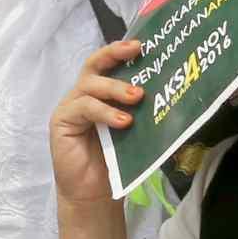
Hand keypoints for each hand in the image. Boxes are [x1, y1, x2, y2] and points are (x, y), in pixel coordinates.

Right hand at [51, 40, 142, 205]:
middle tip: (137, 52)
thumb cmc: (116, 162)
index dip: (121, 50)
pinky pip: (83, 107)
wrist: (94, 194)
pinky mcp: (62, 121)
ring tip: (138, 97)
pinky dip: (104, 111)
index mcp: (101, 93)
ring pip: (90, 84)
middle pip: (94, 65)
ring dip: (115, 87)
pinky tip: (122, 121)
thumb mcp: (135, 132)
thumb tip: (175, 97)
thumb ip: (144, 113)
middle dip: (114, 54)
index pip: (108, 64)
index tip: (142, 44)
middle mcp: (84, 94)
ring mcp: (71, 106)